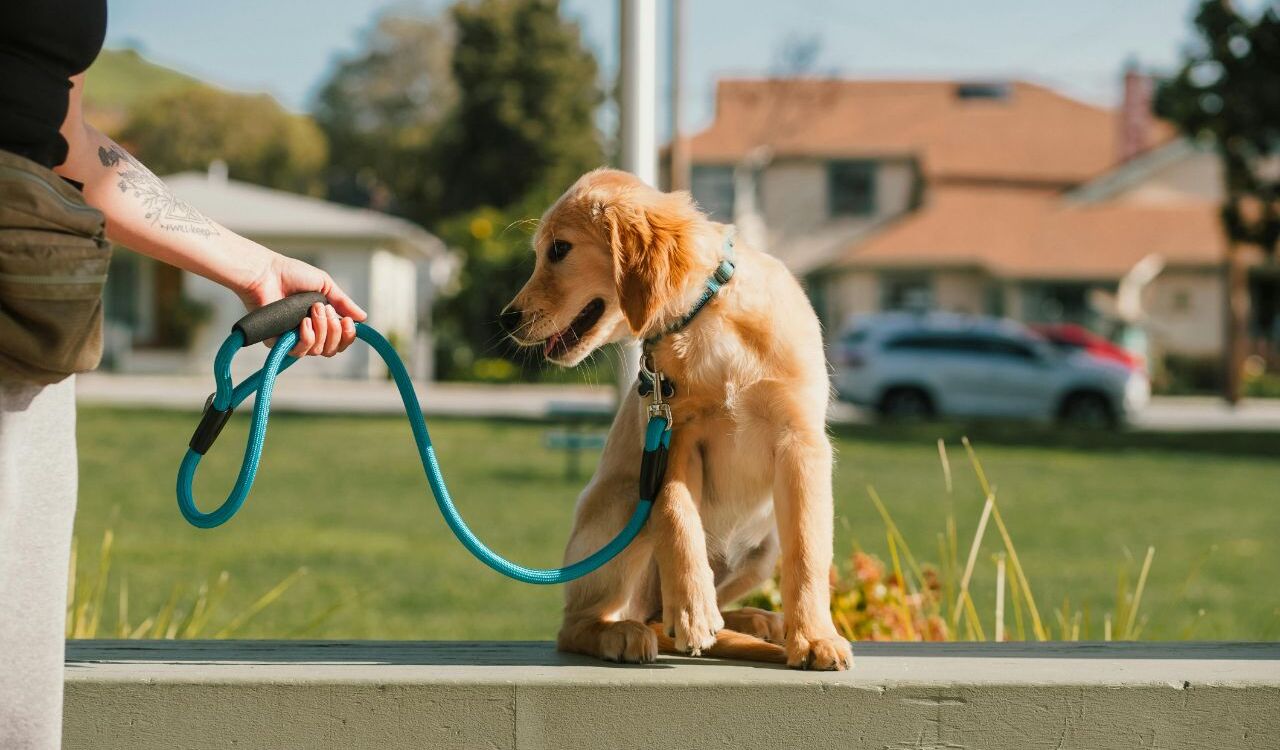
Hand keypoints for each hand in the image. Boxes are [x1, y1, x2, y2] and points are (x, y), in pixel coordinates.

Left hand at [237, 252, 367, 357]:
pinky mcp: (279, 343)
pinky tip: (304, 322)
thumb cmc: (292, 274)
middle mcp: (309, 333)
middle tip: (324, 309)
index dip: (348, 335)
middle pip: (332, 349)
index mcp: (321, 321)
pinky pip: (300, 351)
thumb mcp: (325, 285)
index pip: (340, 341)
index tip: (346, 321)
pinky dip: (307, 337)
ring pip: (318, 351)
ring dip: (321, 330)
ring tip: (313, 310)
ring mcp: (294, 339)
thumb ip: (343, 303)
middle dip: (334, 330)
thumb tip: (363, 318)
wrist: (267, 273)